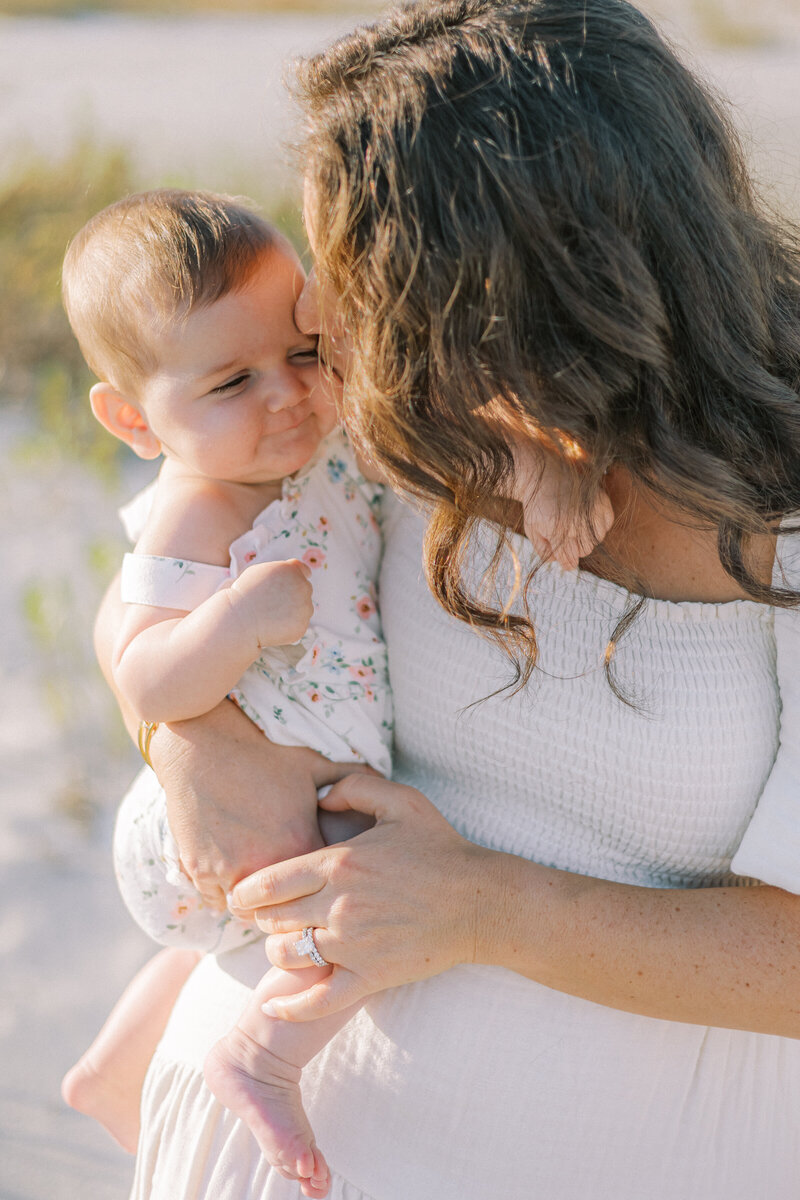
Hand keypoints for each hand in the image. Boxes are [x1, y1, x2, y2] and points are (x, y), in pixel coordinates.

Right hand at [149, 699, 365, 908]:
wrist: (203, 744)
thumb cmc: (262, 754)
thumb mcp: (312, 765)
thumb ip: (351, 780)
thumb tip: (385, 777)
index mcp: (299, 842)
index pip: (322, 889)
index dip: (324, 889)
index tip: (326, 886)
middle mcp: (266, 863)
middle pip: (286, 910)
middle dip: (292, 906)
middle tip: (295, 899)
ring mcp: (229, 871)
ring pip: (249, 912)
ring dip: (257, 905)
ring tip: (265, 891)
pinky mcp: (200, 871)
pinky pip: (218, 902)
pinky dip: (226, 895)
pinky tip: (235, 877)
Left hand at [228, 775, 491, 1019]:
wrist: (480, 902)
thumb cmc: (441, 849)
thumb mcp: (402, 802)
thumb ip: (356, 788)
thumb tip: (320, 795)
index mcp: (340, 863)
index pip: (269, 882)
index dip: (246, 892)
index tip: (239, 897)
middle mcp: (339, 905)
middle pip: (271, 919)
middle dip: (262, 919)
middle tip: (267, 918)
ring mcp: (353, 945)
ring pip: (286, 956)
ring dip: (278, 951)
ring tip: (286, 945)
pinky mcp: (369, 977)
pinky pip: (317, 1001)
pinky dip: (289, 1006)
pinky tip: (273, 1005)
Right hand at [229, 558, 313, 646]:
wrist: (239, 618)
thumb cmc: (245, 593)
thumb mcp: (262, 570)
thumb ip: (283, 568)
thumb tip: (305, 572)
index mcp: (292, 570)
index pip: (304, 571)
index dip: (294, 579)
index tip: (284, 586)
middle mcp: (303, 587)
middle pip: (304, 591)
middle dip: (293, 595)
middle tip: (272, 603)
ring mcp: (305, 608)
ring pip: (303, 609)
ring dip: (292, 611)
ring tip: (271, 615)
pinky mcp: (302, 626)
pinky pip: (298, 624)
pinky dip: (289, 626)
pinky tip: (273, 625)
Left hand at [511, 438, 613, 570]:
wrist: (542, 474)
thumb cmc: (536, 504)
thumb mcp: (533, 529)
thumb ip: (544, 550)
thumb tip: (564, 565)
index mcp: (557, 530)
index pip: (568, 559)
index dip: (567, 562)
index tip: (566, 562)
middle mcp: (576, 521)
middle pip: (584, 550)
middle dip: (575, 548)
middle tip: (566, 537)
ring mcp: (590, 510)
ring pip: (596, 539)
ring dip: (587, 537)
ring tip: (575, 526)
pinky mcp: (601, 500)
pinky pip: (607, 524)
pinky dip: (599, 525)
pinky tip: (587, 518)